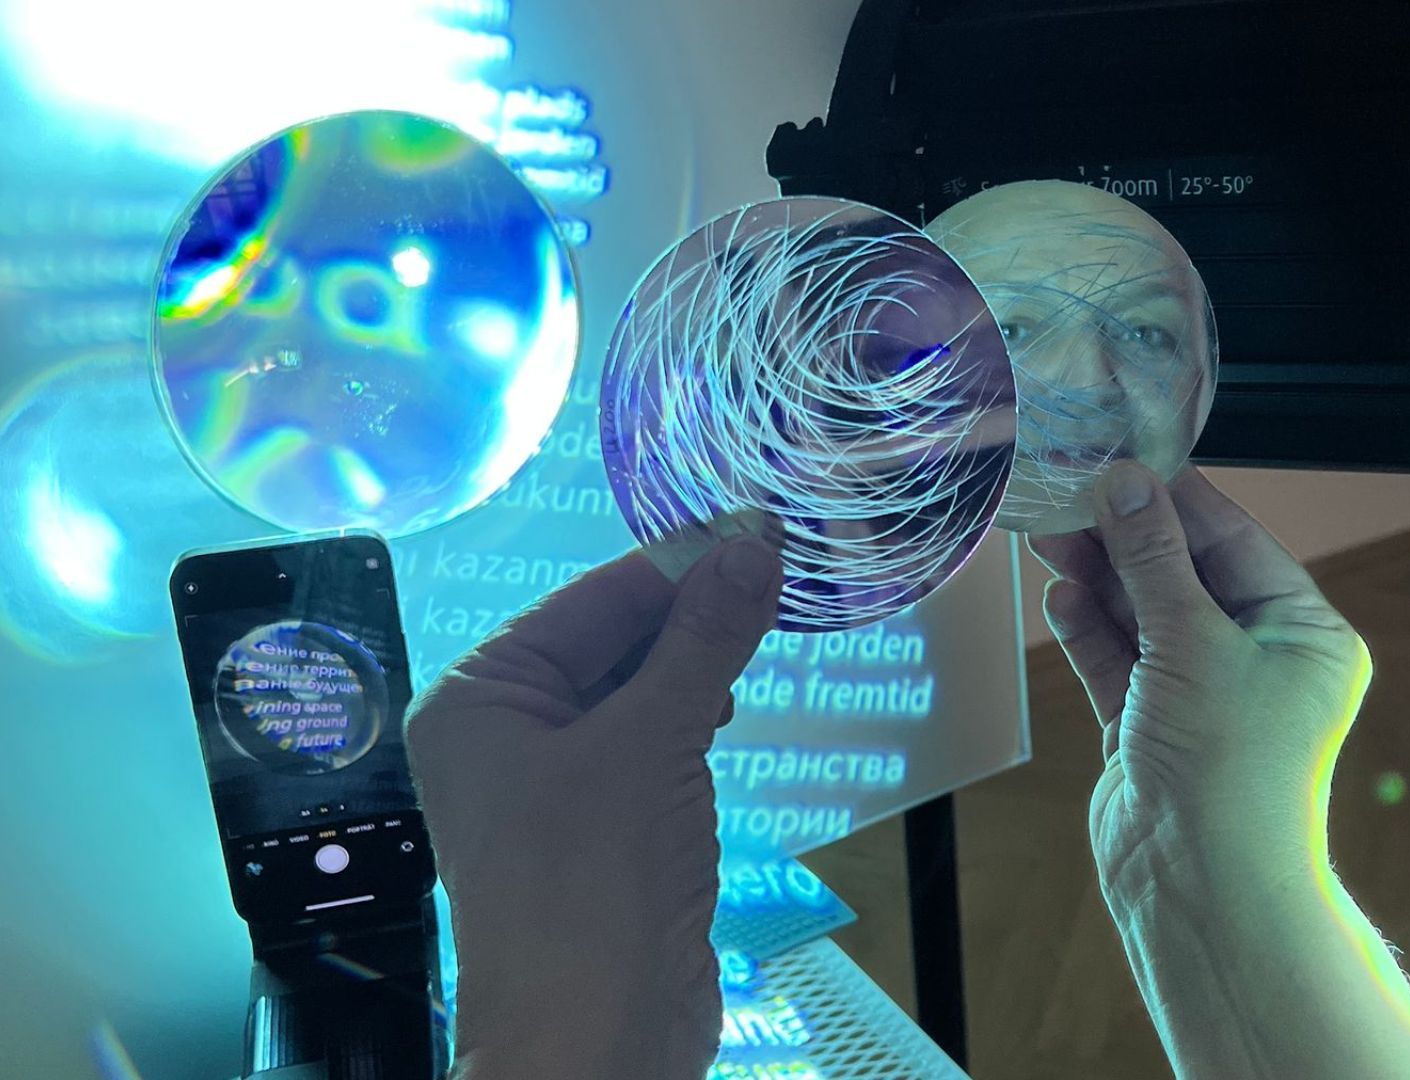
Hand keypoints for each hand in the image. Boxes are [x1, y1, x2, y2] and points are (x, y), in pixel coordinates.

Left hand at [405, 538, 782, 1079]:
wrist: (594, 1040)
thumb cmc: (593, 882)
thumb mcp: (653, 741)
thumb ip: (705, 639)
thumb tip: (755, 545)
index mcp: (480, 699)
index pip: (590, 601)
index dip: (679, 564)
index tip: (760, 527)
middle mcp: (504, 733)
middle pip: (611, 641)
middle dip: (691, 614)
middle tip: (780, 574)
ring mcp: (552, 785)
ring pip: (636, 692)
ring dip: (696, 667)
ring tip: (758, 639)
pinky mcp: (602, 828)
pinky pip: (649, 746)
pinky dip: (692, 721)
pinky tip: (728, 710)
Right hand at [1028, 463, 1368, 906]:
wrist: (1201, 886)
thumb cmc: (1230, 771)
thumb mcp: (1193, 643)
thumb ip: (1153, 559)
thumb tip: (1126, 483)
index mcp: (1304, 635)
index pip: (1235, 542)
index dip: (1175, 500)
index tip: (1121, 461)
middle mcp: (1259, 662)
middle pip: (1184, 575)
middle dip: (1126, 538)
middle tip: (1068, 497)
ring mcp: (1203, 697)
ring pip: (1145, 617)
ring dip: (1100, 579)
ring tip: (1050, 537)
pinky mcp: (1152, 729)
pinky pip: (1118, 664)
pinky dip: (1090, 631)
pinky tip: (1060, 598)